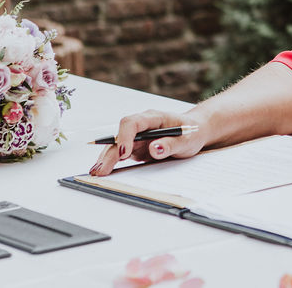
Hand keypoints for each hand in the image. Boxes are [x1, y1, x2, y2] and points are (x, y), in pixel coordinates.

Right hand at [88, 109, 206, 175]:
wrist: (195, 132)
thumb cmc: (191, 132)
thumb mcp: (187, 140)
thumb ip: (171, 144)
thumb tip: (154, 149)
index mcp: (153, 118)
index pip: (132, 123)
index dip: (125, 137)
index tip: (124, 154)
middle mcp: (141, 126)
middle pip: (119, 136)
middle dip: (110, 153)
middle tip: (100, 170)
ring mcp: (137, 137)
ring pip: (116, 146)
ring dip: (106, 158)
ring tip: (96, 173)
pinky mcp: (136, 147)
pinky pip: (120, 154)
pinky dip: (111, 162)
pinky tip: (103, 171)